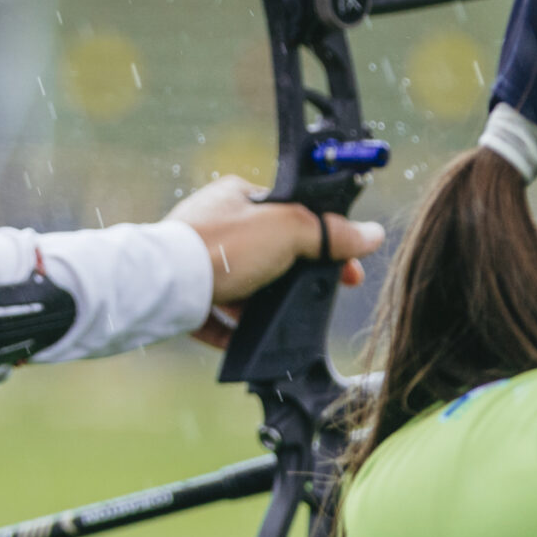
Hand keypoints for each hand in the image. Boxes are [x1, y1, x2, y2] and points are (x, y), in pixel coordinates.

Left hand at [164, 175, 384, 349]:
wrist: (166, 284)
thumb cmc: (222, 247)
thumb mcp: (288, 229)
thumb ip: (330, 233)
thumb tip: (371, 234)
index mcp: (238, 197)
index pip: (292, 215)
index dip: (324, 241)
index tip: (347, 268)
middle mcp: (214, 224)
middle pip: (270, 254)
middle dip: (296, 278)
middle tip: (319, 299)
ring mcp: (196, 260)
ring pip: (244, 286)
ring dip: (264, 304)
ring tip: (282, 319)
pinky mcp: (183, 295)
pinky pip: (216, 315)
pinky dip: (234, 328)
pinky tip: (248, 339)